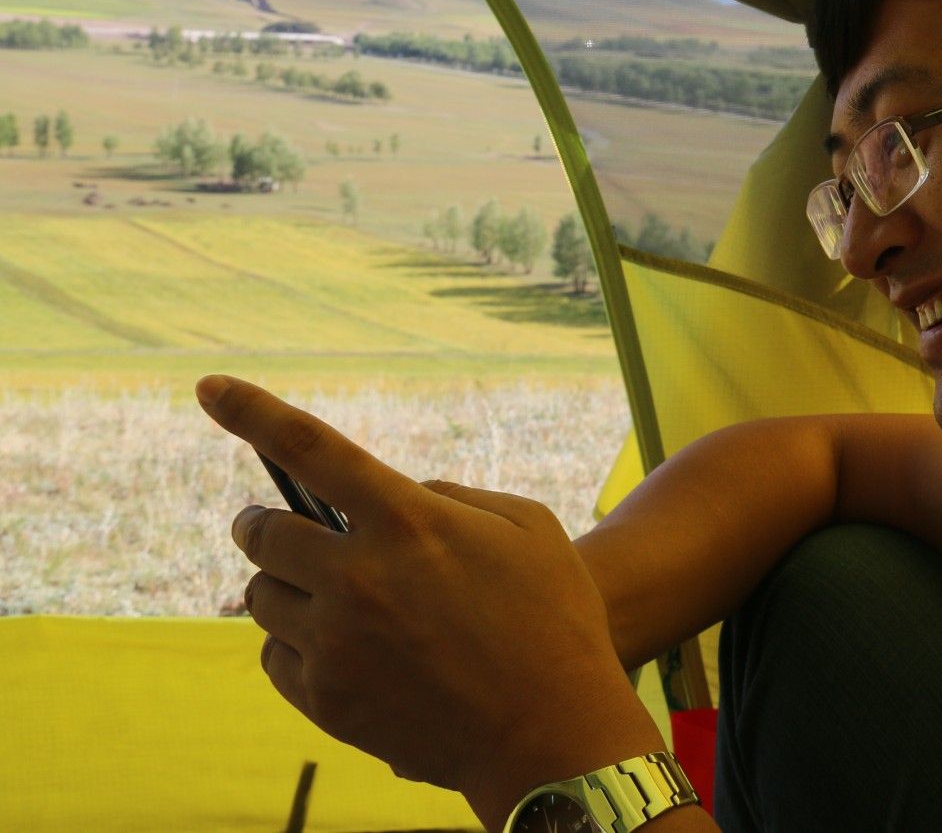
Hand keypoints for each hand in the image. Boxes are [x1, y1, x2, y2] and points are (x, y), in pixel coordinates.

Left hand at [198, 374, 662, 826]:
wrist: (553, 733)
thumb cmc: (555, 619)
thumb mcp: (528, 528)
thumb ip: (453, 498)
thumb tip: (398, 499)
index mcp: (408, 521)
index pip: (309, 448)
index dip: (252, 411)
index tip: (208, 386)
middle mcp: (357, 578)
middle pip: (263, 533)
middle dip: (263, 523)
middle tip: (277, 526)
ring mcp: (335, 643)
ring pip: (262, 597)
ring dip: (283, 585)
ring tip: (328, 595)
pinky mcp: (326, 699)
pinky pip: (275, 656)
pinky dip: (295, 643)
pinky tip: (341, 647)